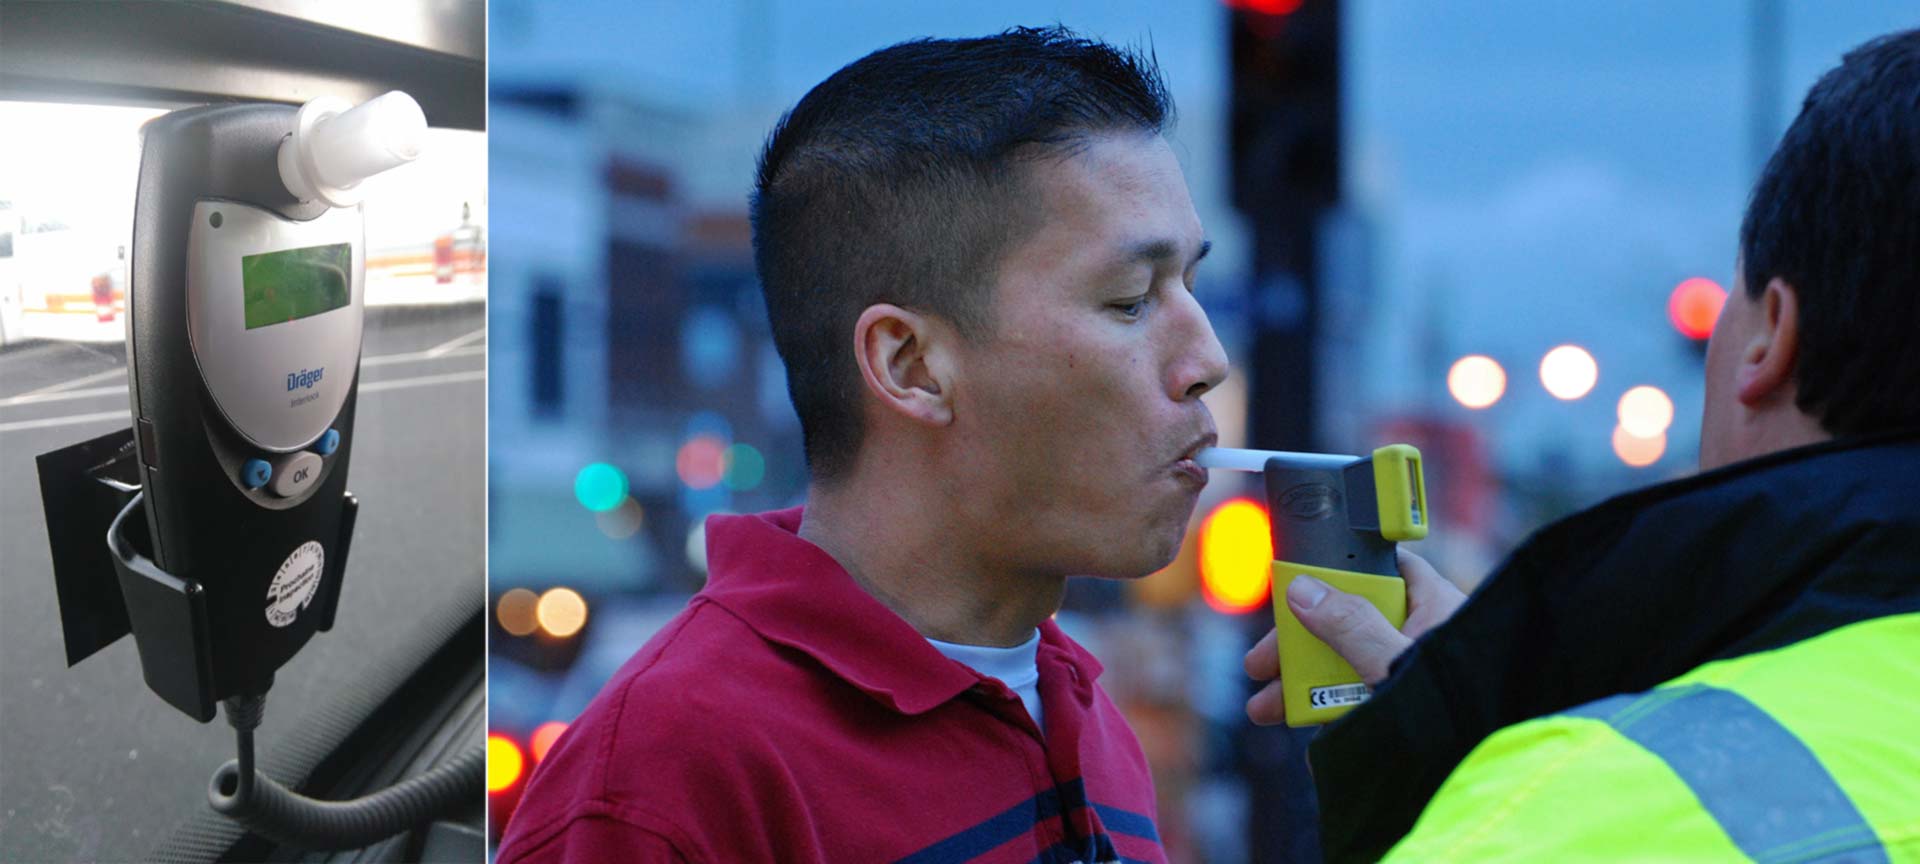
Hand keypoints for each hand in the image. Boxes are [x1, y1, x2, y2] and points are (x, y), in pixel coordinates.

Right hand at [1243, 548, 1465, 725]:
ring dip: (1303, 687)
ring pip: (1348, 666)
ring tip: (1267, 709)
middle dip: (1300, 647)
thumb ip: (1352, 626)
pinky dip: (1333, 715)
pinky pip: (1362, 701)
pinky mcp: (1406, 706)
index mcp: (1433, 604)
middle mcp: (1421, 634)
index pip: (1379, 569)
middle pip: (1348, 622)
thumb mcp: (1396, 662)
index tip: (1292, 590)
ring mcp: (1411, 672)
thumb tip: (1304, 591)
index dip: (1334, 574)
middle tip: (1261, 666)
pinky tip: (1310, 737)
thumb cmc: (1463, 705)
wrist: (1479, 763)